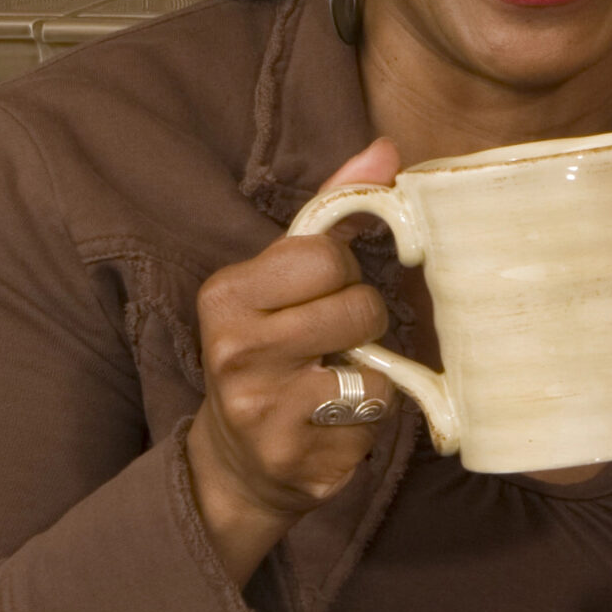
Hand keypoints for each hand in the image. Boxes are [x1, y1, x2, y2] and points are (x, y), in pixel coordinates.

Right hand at [185, 138, 401, 583]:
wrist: (242, 462)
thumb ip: (333, 212)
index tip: (319, 296)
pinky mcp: (296, 454)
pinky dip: (371, 414)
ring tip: (335, 377)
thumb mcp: (285, 279)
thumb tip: (385, 149)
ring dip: (370, 369)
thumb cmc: (274, 352)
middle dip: (362, 320)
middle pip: (357, 304)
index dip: (341, 274)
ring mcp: (260, 407)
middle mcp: (233, 348)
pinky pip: (374, 411)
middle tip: (332, 341)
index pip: (326, 255)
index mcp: (226, 294)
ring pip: (371, 361)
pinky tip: (335, 419)